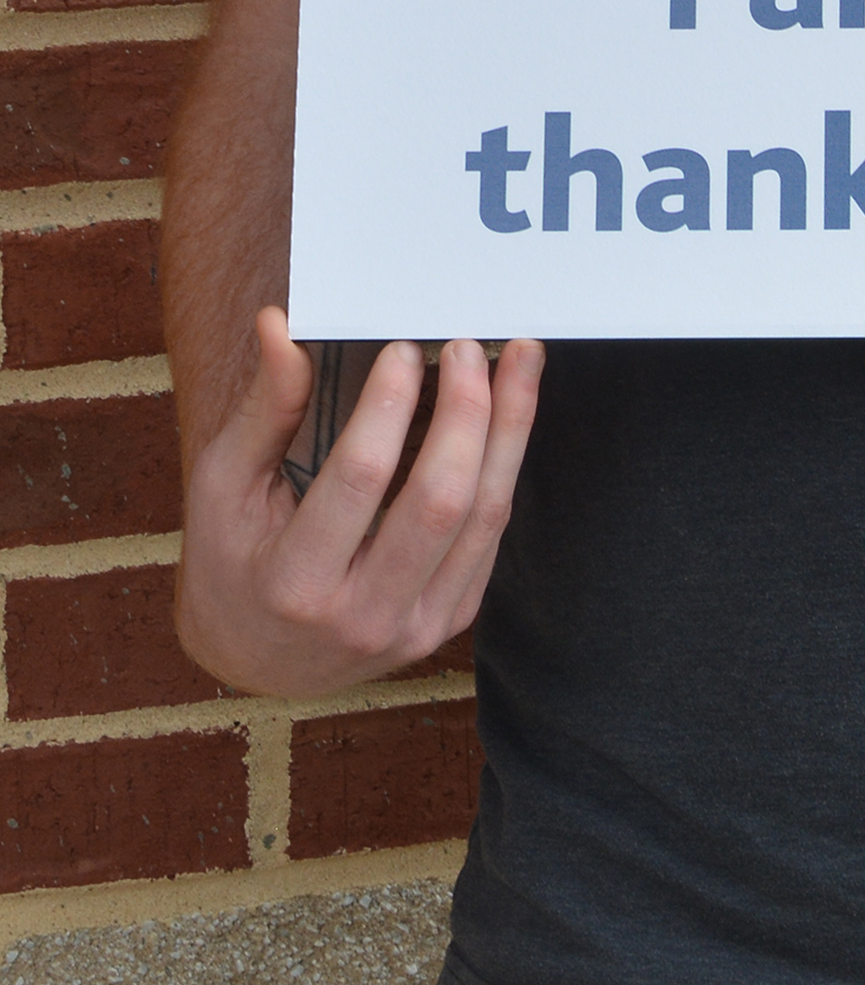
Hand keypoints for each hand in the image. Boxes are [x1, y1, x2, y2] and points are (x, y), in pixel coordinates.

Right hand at [176, 309, 543, 693]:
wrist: (255, 660)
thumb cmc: (231, 561)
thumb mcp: (224, 488)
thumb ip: (264, 410)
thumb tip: (280, 323)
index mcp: (295, 583)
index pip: (359, 479)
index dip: (388, 406)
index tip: (404, 348)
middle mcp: (362, 616)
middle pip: (439, 501)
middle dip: (466, 412)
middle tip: (468, 346)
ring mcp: (414, 627)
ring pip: (483, 516)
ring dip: (510, 429)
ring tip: (520, 360)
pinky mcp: (448, 623)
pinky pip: (490, 537)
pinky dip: (505, 468)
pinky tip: (510, 415)